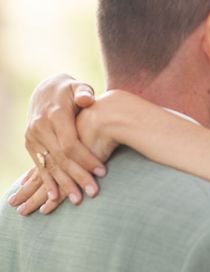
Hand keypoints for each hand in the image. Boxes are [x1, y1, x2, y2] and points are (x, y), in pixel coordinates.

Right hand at [15, 74, 105, 210]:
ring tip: (77, 200)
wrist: (46, 89)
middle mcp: (41, 127)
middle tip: (93, 192)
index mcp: (55, 115)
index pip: (70, 143)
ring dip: (63, 184)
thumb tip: (86, 99)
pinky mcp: (30, 144)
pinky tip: (53, 198)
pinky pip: (39, 166)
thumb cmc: (71, 90)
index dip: (86, 158)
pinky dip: (47, 182)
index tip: (102, 171)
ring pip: (49, 165)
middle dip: (77, 176)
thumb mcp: (79, 86)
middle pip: (61, 158)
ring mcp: (33, 137)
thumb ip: (84, 93)